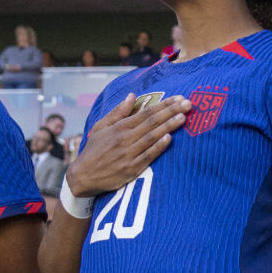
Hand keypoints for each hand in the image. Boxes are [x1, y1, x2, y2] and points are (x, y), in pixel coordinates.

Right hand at [68, 92, 187, 198]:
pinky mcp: (131, 169)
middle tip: (188, 103)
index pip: (146, 112)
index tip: (178, 98)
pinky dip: (159, 146)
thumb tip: (132, 96)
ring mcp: (129, 154)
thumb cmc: (94, 150)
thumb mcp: (101, 127)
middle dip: (171, 111)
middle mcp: (125, 138)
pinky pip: (148, 156)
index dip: (163, 105)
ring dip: (169, 126)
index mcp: (119, 127)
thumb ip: (118, 112)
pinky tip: (170, 138)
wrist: (83, 176)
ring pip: (152, 137)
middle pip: (152, 122)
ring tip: (183, 117)